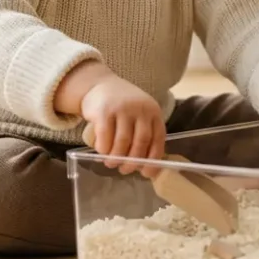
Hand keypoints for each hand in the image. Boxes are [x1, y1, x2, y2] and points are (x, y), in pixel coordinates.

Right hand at [61, 60, 164, 175]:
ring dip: (116, 158)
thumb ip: (144, 135)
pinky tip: (102, 152)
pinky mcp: (104, 111)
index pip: (158, 139)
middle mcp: (141, 109)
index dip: (153, 160)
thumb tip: (146, 167)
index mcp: (154, 113)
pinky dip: (104, 149)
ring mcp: (123, 109)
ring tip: (111, 163)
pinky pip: (105, 137)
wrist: (100, 85)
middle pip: (141, 142)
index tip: (146, 173)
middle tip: (125, 170)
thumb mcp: (139, 115)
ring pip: (123, 142)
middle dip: (133, 162)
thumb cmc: (123, 107)